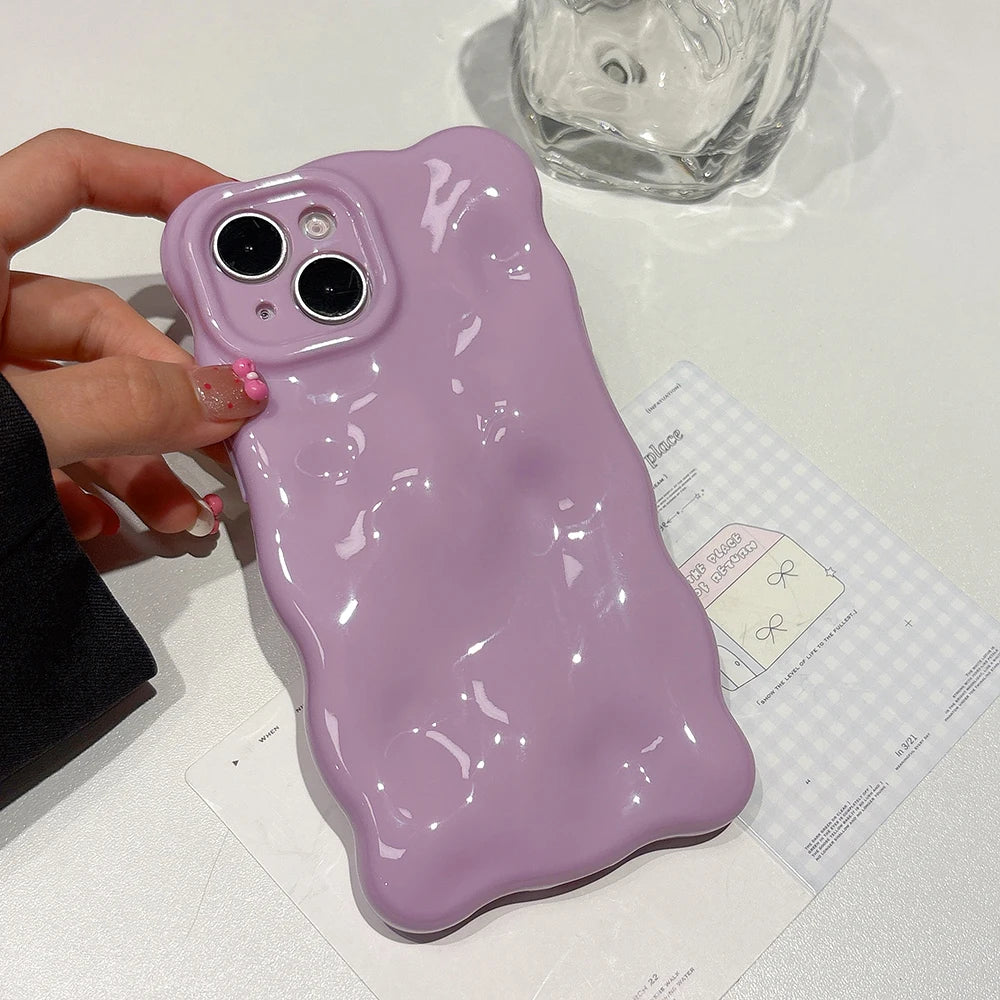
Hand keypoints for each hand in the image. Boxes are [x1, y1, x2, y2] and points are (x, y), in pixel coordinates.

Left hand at [0, 129, 266, 539]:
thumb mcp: (7, 419)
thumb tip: (225, 397)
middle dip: (166, 386)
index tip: (227, 209)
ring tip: (182, 510)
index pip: (68, 175)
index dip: (154, 178)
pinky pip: (43, 452)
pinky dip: (86, 490)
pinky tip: (115, 526)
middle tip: (219, 437)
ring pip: (79, 399)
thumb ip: (122, 404)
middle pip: (97, 323)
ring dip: (140, 456)